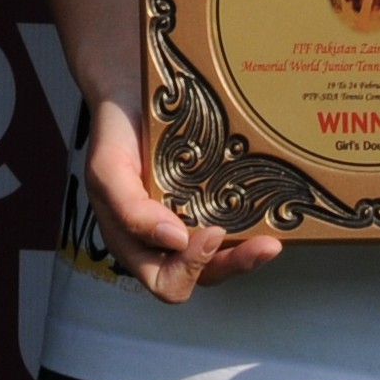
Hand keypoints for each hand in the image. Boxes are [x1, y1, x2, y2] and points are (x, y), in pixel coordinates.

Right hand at [74, 95, 278, 302]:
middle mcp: (165, 242)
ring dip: (249, 253)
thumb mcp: (107, 171)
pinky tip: (269, 216)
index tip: (212, 233)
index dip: (191, 268)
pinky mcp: (210, 203)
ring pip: (223, 257)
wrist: (129, 97)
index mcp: (135, 244)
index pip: (166, 281)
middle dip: (235, 264)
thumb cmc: (114, 137)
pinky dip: (252, 227)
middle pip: (203, 276)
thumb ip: (130, 211)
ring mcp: (190, 222)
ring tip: (272, 241)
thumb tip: (175, 240)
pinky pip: (234, 226)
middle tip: (264, 245)